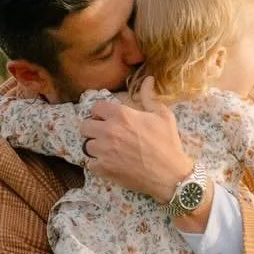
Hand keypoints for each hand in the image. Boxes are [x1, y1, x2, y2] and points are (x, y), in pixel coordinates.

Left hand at [79, 78, 193, 202]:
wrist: (170, 174)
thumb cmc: (167, 142)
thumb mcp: (162, 115)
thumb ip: (149, 96)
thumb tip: (148, 79)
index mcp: (120, 115)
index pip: (95, 107)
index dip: (101, 112)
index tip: (107, 118)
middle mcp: (108, 131)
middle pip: (84, 126)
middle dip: (93, 129)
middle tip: (105, 134)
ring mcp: (103, 151)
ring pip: (86, 146)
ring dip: (95, 147)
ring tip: (108, 150)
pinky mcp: (103, 169)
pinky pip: (90, 164)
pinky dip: (97, 164)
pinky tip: (109, 164)